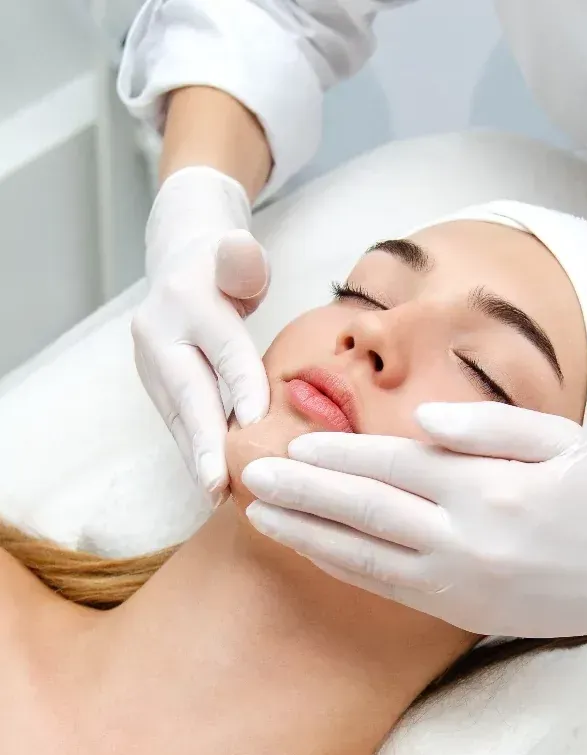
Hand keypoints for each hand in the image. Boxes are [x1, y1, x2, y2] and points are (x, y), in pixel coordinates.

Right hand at [132, 166, 270, 504]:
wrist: (181, 264)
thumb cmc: (226, 267)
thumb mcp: (240, 254)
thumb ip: (243, 259)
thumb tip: (241, 250)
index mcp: (188, 300)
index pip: (222, 350)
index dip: (242, 387)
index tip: (258, 426)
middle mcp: (159, 333)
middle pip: (188, 392)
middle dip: (204, 441)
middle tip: (218, 482)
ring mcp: (149, 361)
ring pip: (177, 414)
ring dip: (196, 457)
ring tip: (215, 493)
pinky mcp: (153, 384)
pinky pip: (176, 420)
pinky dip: (193, 449)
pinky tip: (210, 479)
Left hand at [242, 402, 586, 640]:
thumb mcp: (562, 440)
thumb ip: (490, 426)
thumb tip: (422, 422)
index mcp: (486, 487)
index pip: (392, 467)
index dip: (337, 456)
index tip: (292, 446)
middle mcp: (462, 538)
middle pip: (363, 510)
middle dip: (301, 493)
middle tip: (251, 477)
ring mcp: (457, 582)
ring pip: (363, 556)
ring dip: (306, 534)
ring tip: (260, 517)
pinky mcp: (457, 610)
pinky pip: (385, 588)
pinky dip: (342, 567)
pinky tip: (310, 550)